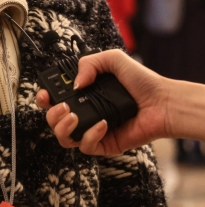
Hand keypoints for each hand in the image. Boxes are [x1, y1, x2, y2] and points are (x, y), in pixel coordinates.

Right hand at [35, 50, 170, 155]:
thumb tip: (74, 84)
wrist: (162, 102)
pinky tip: (102, 123)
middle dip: (51, 115)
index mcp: (84, 94)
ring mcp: (93, 130)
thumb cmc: (142, 81)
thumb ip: (89, 63)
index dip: (44, 98)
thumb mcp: (113, 59)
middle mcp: (86, 112)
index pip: (55, 99)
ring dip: (62, 128)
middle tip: (63, 106)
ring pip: (63, 138)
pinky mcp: (104, 145)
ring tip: (74, 116)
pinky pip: (85, 147)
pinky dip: (89, 136)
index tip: (45, 95)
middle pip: (53, 121)